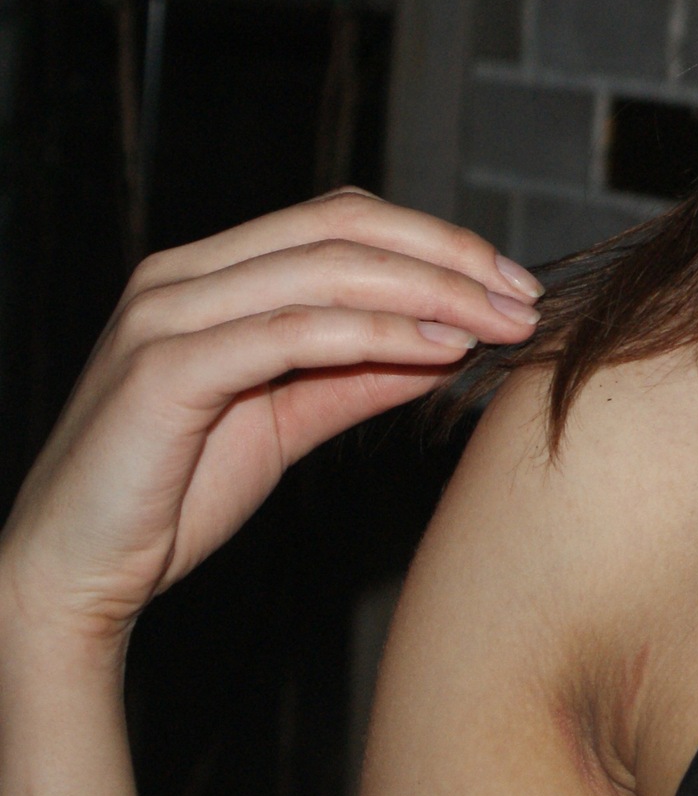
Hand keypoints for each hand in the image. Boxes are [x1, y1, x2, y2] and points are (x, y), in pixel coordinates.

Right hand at [0, 189, 542, 653]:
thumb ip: (362, 373)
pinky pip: (292, 331)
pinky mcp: (162, 369)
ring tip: (498, 324)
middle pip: (343, 228)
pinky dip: (375, 332)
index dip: (436, 240)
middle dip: (449, 257)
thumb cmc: (172, 495)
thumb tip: (453, 341)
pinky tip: (437, 349)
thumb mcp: (289, 421)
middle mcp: (181, 275)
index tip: (513, 283)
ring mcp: (166, 315)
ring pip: (326, 270)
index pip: (341, 219)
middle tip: (526, 298)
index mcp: (208, 273)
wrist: (73, 576)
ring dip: (430, 291)